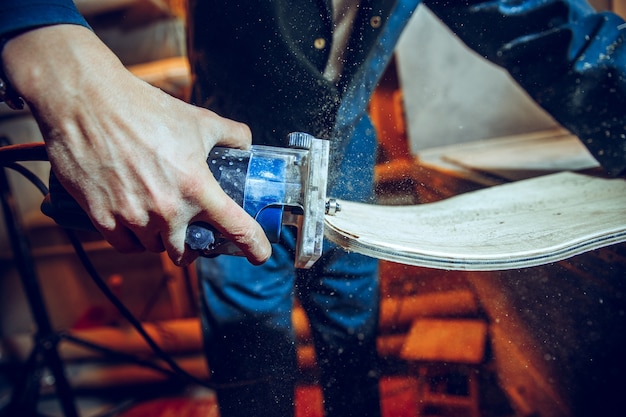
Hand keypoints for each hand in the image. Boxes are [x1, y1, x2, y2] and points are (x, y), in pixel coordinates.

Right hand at [1, 24, 271, 265]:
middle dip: (192, 246)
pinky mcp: (102, 218)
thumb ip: (230, 134)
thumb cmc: (144, 109)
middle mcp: (167, 210)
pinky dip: (133, 238)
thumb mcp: (198, 119)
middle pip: (187, 251)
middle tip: (190, 231)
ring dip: (160, 239)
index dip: (254, 246)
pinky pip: (125, 244)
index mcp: (196, 187)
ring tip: (159, 218)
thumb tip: (246, 142)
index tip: (260, 255)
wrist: (88, 103)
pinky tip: (135, 221)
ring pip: (155, 247)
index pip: (236, 228)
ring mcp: (134, 217)